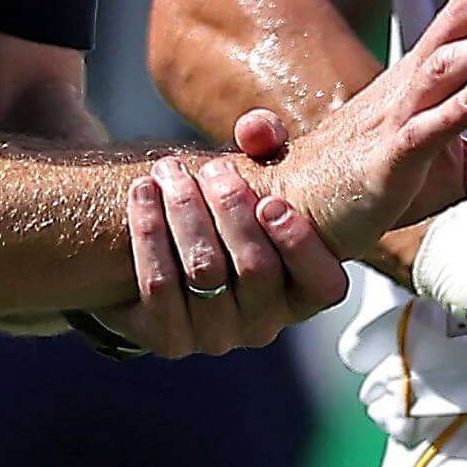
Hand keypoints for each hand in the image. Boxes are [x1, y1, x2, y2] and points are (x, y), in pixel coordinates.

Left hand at [94, 120, 341, 358]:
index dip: (301, 246)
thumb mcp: (256, 178)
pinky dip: (149, 234)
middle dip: (231, 209)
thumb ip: (268, 146)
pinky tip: (142, 194)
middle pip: (256, 269)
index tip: (272, 202)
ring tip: (170, 170)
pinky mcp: (167, 338)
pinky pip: (158, 287)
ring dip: (185, 212)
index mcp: (302, 292)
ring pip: (204, 273)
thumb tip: (255, 129)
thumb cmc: (223, 210)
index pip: (324, 286)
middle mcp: (264, 323)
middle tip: (212, 167)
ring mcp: (216, 336)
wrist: (160, 250)